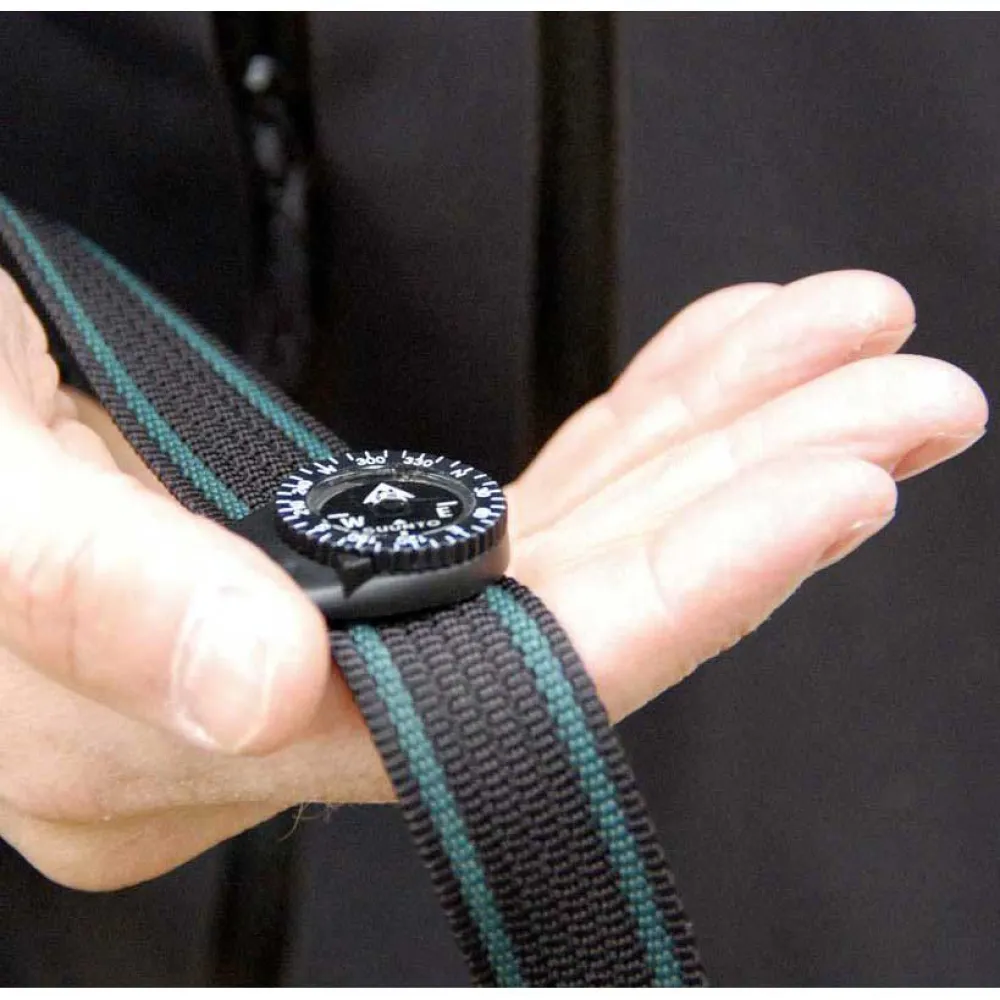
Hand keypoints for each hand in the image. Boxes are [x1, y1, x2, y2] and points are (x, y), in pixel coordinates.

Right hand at [0, 269, 985, 890]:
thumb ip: (96, 595)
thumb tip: (248, 677)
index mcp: (195, 731)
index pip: (491, 690)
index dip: (678, 593)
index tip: (832, 488)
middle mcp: (298, 697)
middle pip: (572, 609)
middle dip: (751, 493)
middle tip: (902, 401)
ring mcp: (346, 626)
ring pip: (572, 543)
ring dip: (717, 445)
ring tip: (838, 361)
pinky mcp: (359, 556)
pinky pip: (529, 500)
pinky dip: (632, 429)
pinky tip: (711, 375)